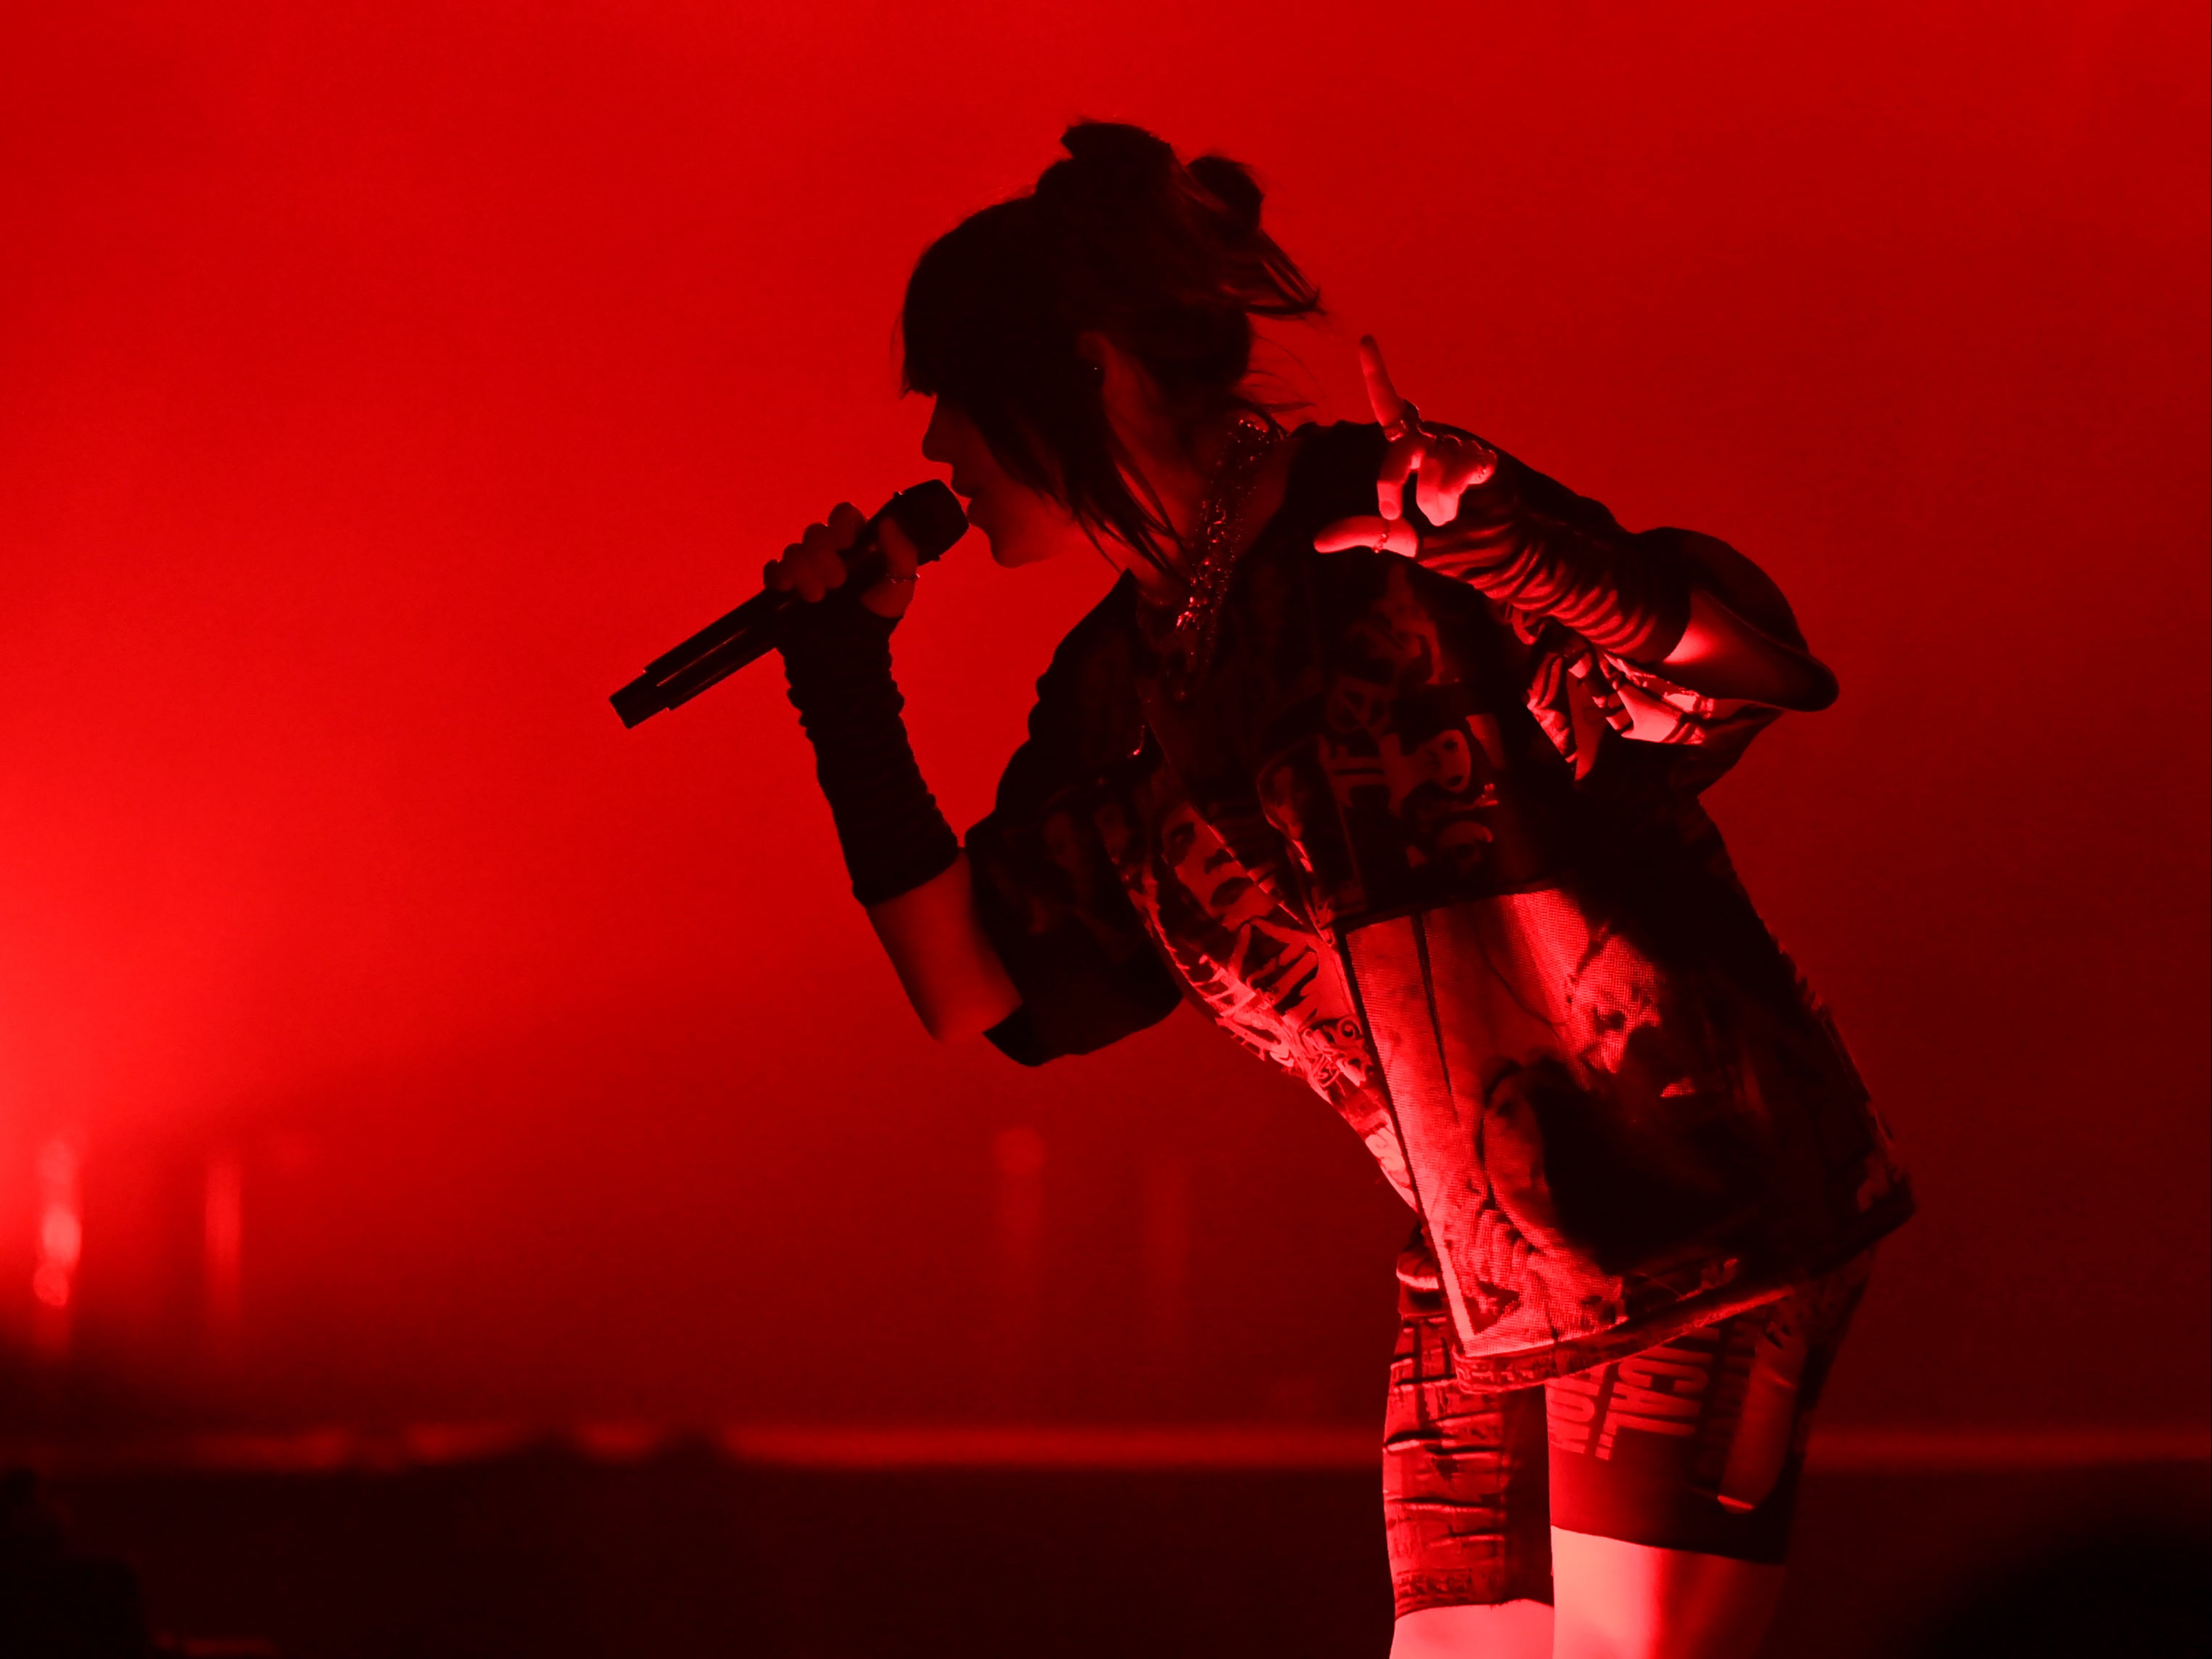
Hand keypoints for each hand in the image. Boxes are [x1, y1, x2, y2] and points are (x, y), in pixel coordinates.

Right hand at [762, 502, 920, 619]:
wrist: (847, 652)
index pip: (843, 515)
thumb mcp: (900, 586)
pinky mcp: (783, 587)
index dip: (841, 524)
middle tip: (837, 582)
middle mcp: (828, 551)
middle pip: (815, 532)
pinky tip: (789, 591)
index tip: (847, 544)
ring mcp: (803, 568)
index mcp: (855, 544)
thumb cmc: (876, 616)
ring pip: (793, 550)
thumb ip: (902, 552)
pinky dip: (778, 576)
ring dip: (804, 573)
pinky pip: (772, 569)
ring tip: (817, 598)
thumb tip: (888, 521)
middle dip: (823, 555)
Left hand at [1313, 336, 1496, 556]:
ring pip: (1432, 464)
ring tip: (1443, 518)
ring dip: (1431, 502)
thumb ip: (1363, 532)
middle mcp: (1434, 444)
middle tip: (1391, 512)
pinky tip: (1460, 507)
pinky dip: (1450, 497)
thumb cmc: (1446, 541)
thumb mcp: (1399, 536)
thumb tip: (1318, 542)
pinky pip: (1457, 469)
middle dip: (1390, 479)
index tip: (1365, 340)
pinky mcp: (1483, 460)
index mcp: (1411, 453)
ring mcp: (1460, 450)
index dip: (1378, 376)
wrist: (1492, 554)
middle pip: (1403, 444)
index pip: (1392, 408)